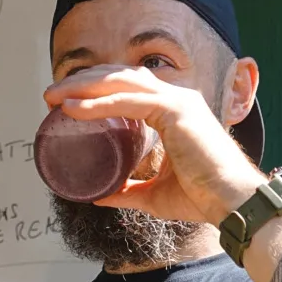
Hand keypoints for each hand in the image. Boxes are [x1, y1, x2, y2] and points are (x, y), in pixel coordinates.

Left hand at [43, 65, 259, 225]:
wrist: (231, 204)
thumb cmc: (202, 198)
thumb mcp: (153, 195)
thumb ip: (128, 191)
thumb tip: (99, 195)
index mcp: (173, 111)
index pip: (128, 87)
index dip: (96, 88)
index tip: (66, 100)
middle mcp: (175, 98)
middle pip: (120, 77)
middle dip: (82, 81)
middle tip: (50, 95)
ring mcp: (177, 101)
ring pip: (120, 82)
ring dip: (83, 87)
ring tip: (54, 97)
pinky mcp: (174, 111)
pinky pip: (127, 101)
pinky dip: (97, 103)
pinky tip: (73, 109)